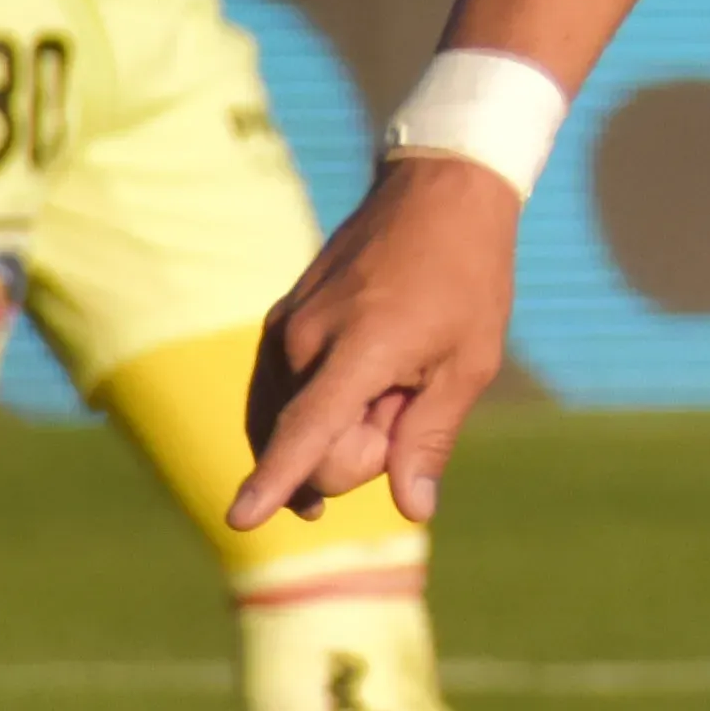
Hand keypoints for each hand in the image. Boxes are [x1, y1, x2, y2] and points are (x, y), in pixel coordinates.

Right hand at [231, 152, 523, 529]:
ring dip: (342, 423)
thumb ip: (429, 438)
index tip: (238, 519)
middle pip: (313, 448)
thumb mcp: (470, 362)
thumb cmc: (467, 276)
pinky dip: (317, 407)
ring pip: (294, 424)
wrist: (438, 192)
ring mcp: (284, 328)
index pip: (306, 431)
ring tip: (395, 372)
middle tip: (412, 391)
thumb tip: (410, 509)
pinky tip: (359, 393)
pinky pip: (282, 395)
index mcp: (357, 348)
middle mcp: (304, 339)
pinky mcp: (279, 322)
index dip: (274, 481)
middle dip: (361, 448)